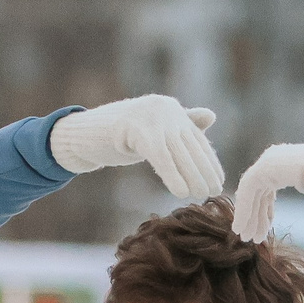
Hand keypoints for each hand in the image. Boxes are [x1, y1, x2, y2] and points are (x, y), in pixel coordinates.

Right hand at [48, 95, 223, 198]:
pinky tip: (181, 192)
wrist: (83, 135)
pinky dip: (173, 175)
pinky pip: (160, 156)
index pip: (196, 137)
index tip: (220, 180)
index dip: (209, 160)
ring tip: (200, 195)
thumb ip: (180, 125)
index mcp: (169, 108)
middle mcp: (163, 108)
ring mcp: (149, 116)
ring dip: (192, 176)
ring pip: (177, 152)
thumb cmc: (118, 135)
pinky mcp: (136, 129)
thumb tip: (211, 116)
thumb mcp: (153, 132)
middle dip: (204, 170)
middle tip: (214, 192)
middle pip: (190, 145)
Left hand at [232, 137, 303, 241]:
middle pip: (259, 191)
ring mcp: (269, 160)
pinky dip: (244, 211)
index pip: (269, 187)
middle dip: (256, 215)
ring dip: (248, 217)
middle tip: (252, 237)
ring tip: (247, 238)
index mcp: (288, 162)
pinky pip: (248, 192)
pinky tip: (241, 228)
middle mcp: (275, 158)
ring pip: (250, 193)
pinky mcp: (264, 167)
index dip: (266, 209)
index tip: (267, 228)